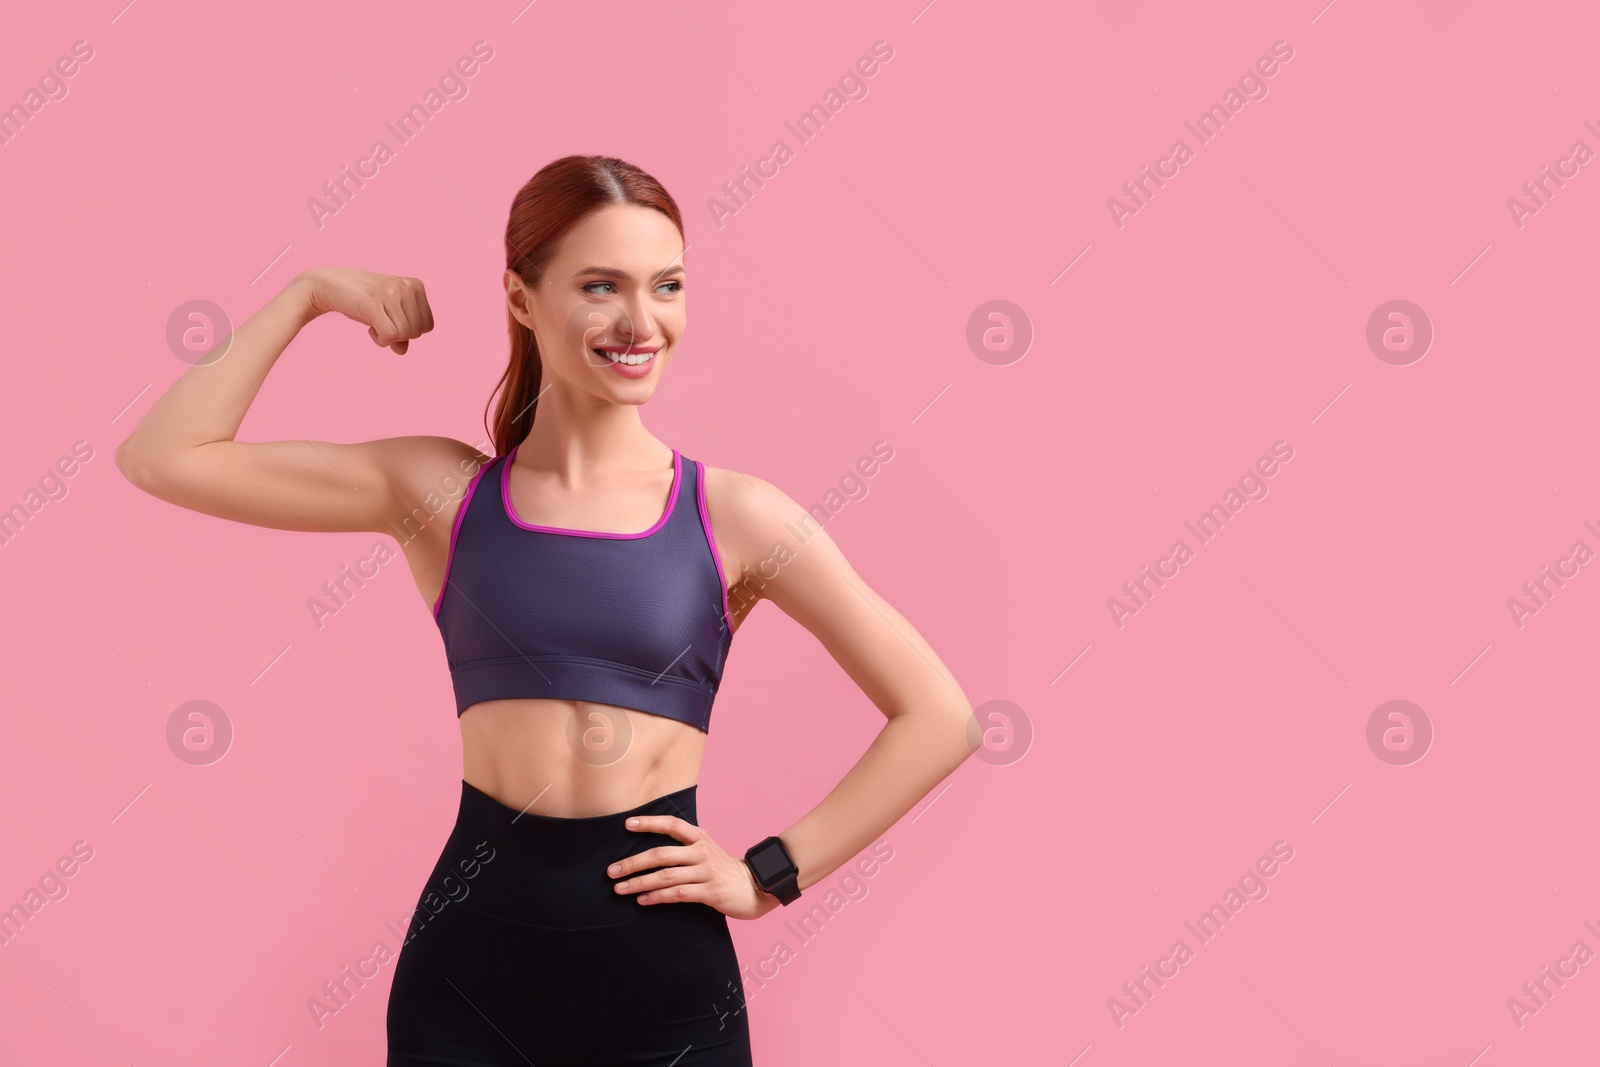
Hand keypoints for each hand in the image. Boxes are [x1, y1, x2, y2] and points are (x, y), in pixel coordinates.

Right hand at [296, 267, 434, 353]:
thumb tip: (402, 350)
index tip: (391, 319)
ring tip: (373, 322)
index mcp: (416, 285)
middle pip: (418, 332)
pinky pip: (390, 336)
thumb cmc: (361, 301)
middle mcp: (407, 287)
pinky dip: (380, 340)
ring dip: (387, 338)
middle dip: (399, 334)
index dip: (409, 330)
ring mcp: (391, 293)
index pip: (428, 326)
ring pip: (405, 335)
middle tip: (380, 321)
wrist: (327, 285)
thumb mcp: (387, 314)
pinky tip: (370, 329)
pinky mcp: (375, 303)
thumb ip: (401, 333)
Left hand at [608, 814, 783, 920]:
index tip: (626, 824)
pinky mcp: (710, 892)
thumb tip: (650, 850)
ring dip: (639, 883)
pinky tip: (642, 900)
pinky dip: (657, 897)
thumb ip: (684, 846)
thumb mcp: (707, 850)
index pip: (671, 824)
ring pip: (666, 876)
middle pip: (661, 854)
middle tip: (611, 871)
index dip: (649, 823)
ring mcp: (706, 872)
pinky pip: (677, 894)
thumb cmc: (724, 870)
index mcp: (700, 837)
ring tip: (620, 889)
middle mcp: (702, 852)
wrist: (756, 887)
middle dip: (632, 862)